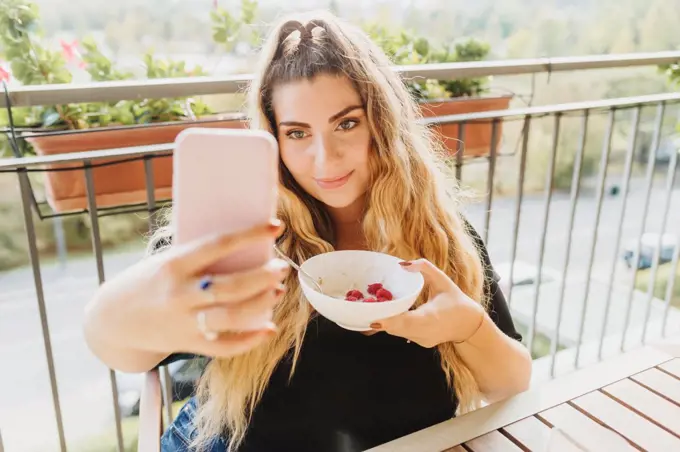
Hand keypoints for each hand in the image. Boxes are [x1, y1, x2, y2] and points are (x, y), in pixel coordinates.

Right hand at [87, 220, 288, 360]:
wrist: (113, 320)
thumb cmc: (148, 282)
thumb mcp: (166, 260)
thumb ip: (199, 257)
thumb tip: (246, 247)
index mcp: (174, 264)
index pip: (219, 245)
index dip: (250, 235)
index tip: (276, 226)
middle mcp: (180, 294)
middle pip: (232, 285)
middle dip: (263, 275)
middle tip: (281, 267)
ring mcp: (184, 322)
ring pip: (232, 315)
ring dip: (261, 303)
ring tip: (278, 290)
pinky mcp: (189, 344)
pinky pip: (225, 346)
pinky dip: (250, 339)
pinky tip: (269, 328)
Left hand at [370, 259, 485, 347]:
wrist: (469, 324)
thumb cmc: (455, 299)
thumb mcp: (442, 279)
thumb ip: (424, 268)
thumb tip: (402, 263)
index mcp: (432, 316)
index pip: (409, 322)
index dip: (391, 322)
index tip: (375, 321)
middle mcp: (427, 332)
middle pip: (398, 328)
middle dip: (381, 320)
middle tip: (363, 311)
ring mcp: (424, 340)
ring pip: (398, 332)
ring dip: (386, 322)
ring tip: (370, 311)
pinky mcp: (421, 344)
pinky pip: (403, 334)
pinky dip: (395, 325)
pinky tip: (387, 316)